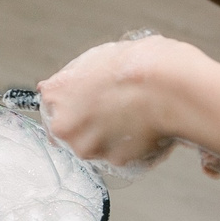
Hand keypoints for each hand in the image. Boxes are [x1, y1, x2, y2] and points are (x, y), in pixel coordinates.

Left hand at [37, 35, 205, 168]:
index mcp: (56, 94)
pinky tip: (144, 128)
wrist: (170, 87)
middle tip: (113, 109)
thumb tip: (75, 84)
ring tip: (133, 117)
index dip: (72, 102)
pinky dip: (129, 146)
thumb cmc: (140, 65)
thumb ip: (79, 77)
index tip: (86, 101)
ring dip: (108, 137)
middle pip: (69, 130)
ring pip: (93, 145)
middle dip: (87, 124)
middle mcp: (64, 125)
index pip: (49, 104)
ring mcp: (87, 147)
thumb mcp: (100, 58)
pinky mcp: (113, 162)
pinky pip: (118, 155)